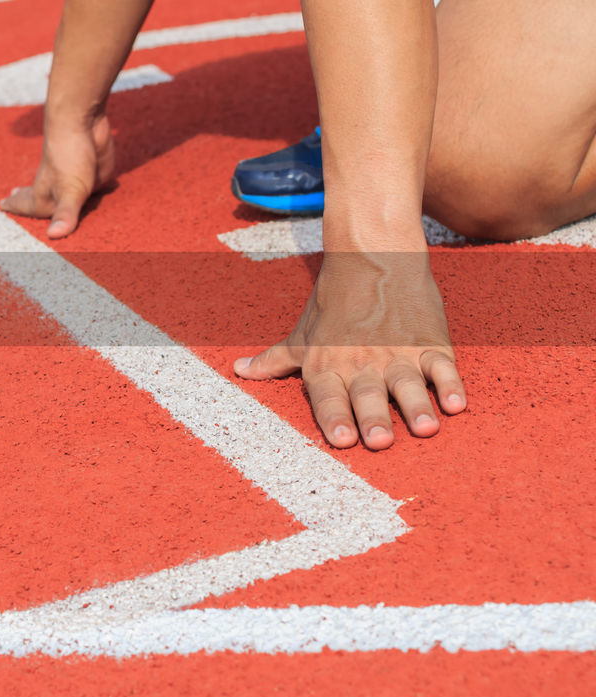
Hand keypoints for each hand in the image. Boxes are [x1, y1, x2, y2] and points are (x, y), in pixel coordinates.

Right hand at [0, 113, 115, 238]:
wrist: (83, 121)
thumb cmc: (69, 157)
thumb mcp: (70, 191)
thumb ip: (65, 214)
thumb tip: (54, 237)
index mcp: (47, 195)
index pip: (29, 207)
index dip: (17, 208)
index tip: (1, 205)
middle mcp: (58, 188)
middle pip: (41, 198)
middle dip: (27, 200)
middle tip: (12, 197)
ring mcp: (76, 180)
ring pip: (64, 194)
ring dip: (55, 196)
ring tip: (45, 195)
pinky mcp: (94, 171)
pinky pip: (89, 186)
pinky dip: (84, 189)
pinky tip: (86, 185)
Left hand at [234, 251, 466, 449]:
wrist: (372, 254)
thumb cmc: (333, 300)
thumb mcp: (301, 332)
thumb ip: (275, 359)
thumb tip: (239, 371)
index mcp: (327, 364)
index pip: (327, 397)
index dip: (334, 419)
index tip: (341, 441)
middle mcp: (361, 362)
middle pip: (368, 395)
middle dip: (374, 419)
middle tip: (380, 441)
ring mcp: (398, 353)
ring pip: (408, 384)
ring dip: (417, 407)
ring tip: (425, 429)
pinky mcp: (430, 342)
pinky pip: (442, 367)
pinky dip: (451, 384)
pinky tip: (457, 403)